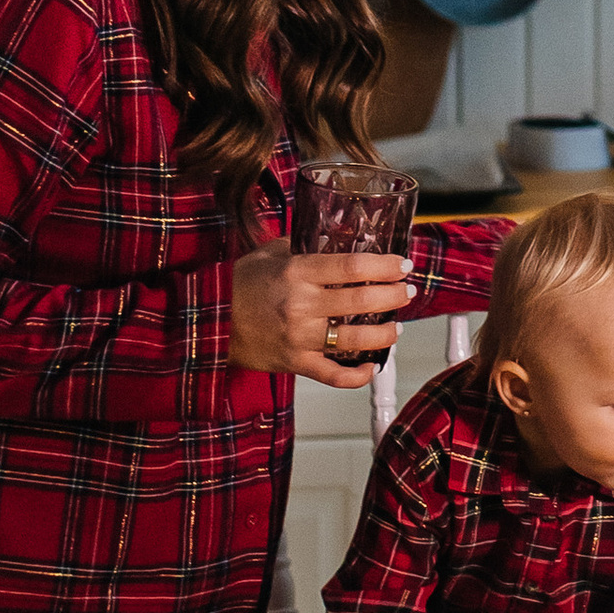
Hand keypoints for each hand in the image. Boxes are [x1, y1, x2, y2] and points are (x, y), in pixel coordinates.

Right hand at [231, 245, 413, 387]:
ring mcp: (299, 337)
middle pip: (361, 300)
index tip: (401, 264)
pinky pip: (333, 375)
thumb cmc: (237, 286)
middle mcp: (301, 305)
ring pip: (355, 338)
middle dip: (393, 296)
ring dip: (384, 333)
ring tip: (397, 327)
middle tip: (406, 292)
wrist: (207, 323)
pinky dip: (357, 375)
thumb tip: (328, 237)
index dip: (383, 265)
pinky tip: (371, 366)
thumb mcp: (266, 254)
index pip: (351, 266)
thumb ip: (299, 246)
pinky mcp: (295, 363)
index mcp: (296, 273)